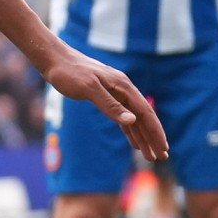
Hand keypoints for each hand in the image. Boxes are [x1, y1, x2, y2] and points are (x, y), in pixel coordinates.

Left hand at [41, 45, 166, 160]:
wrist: (54, 60)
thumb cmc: (69, 72)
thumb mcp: (89, 89)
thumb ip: (110, 105)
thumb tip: (132, 120)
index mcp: (123, 86)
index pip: (145, 112)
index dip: (155, 131)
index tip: (163, 149)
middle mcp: (123, 89)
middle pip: (143, 117)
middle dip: (153, 138)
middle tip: (162, 157)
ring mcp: (115, 93)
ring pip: (133, 119)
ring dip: (143, 137)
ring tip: (150, 156)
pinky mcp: (105, 96)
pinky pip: (122, 117)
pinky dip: (129, 131)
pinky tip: (134, 142)